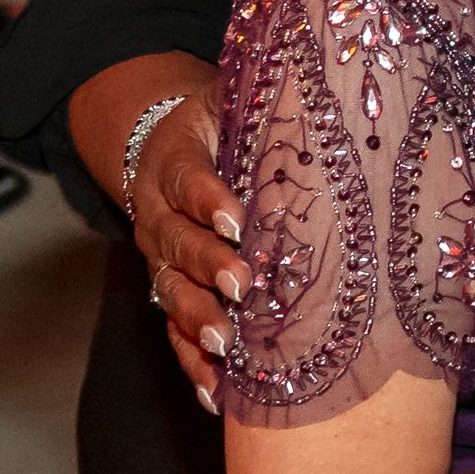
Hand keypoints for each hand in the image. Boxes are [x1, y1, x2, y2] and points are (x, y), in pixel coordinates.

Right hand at [129, 98, 242, 397]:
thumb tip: (315, 81)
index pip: (188, 179)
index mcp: (173, 162)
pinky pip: (174, 334)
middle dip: (207, 268)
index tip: (238, 218)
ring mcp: (161, 261)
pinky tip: (217, 393)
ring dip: (197, 322)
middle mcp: (158, 216)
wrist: (163, 147)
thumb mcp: (228, 99)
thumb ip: (260, 97)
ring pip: (171, 294)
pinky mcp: (171, 293)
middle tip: (241, 287)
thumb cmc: (219, 122)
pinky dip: (193, 364)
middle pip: (176, 245)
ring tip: (225, 345)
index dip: (209, 199)